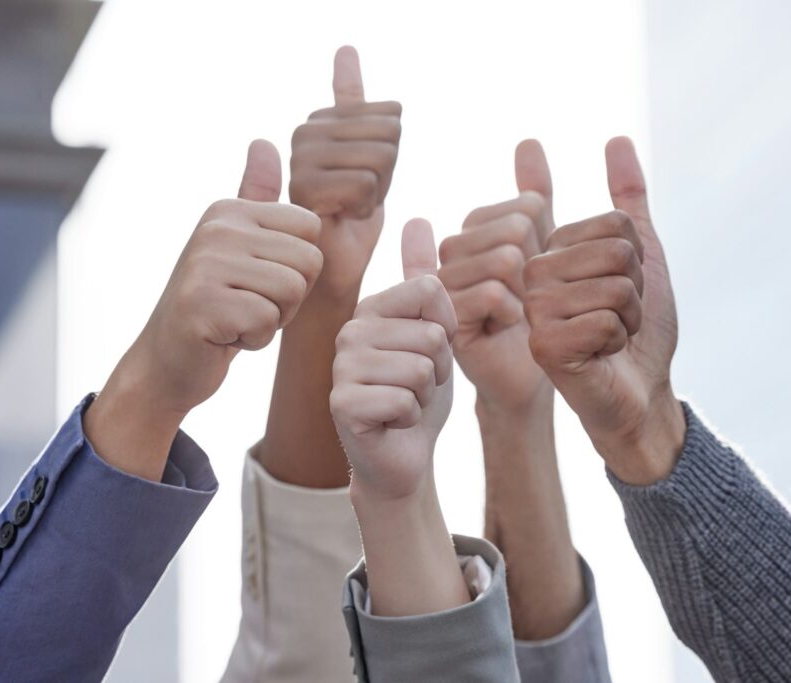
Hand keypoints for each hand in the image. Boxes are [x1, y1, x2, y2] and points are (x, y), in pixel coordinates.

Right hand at [85, 140, 322, 479]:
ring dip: (274, 319)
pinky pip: (268, 320)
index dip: (299, 267)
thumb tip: (264, 141)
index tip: (260, 281)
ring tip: (238, 319)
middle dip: (290, 298)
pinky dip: (255, 339)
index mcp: (229, 210)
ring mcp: (205, 265)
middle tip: (249, 305)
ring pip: (292, 291)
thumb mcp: (238, 247)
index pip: (311, 229)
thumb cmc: (216, 306)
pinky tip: (226, 337)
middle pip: (308, 261)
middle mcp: (216, 229)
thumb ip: (255, 198)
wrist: (168, 363)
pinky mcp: (202, 305)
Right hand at [289, 46, 401, 297]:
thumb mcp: (366, 163)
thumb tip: (346, 50)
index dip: (389, 158)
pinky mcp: (302, 190)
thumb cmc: (350, 222)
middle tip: (356, 205)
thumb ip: (357, 112)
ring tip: (347, 214)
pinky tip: (340, 224)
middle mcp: (301, 137)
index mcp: (317, 126)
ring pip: (378, 160)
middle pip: (386, 135)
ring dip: (374, 198)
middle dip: (386, 177)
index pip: (386, 116)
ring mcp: (300, 160)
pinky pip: (363, 184)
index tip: (363, 186)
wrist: (329, 275)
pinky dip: (364, 212)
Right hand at [330, 219, 456, 500]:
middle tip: (416, 386)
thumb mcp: (433, 332)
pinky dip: (410, 418)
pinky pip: (404, 399)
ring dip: (426, 395)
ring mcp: (341, 366)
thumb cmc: (419, 393)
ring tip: (405, 401)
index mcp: (372, 307)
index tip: (429, 351)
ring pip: (422, 368)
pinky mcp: (342, 404)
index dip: (448, 330)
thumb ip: (425, 281)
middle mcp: (350, 330)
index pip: (433, 291)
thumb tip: (418, 218)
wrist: (403, 455)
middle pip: (432, 334)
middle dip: (439, 369)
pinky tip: (392, 423)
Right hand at [439, 139, 554, 409]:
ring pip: (505, 258)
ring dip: (531, 295)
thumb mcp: (544, 249)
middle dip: (541, 268)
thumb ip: (535, 196)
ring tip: (520, 317)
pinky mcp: (445, 318)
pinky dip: (514, 313)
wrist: (532, 384)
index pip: (525, 207)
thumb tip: (528, 141)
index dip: (548, 242)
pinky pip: (492, 291)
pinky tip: (508, 329)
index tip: (540, 276)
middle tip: (532, 301)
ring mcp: (443, 286)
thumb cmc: (546, 319)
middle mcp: (451, 253)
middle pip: (514, 228)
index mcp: (473, 233)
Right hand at [523, 137, 683, 484]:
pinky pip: (604, 322)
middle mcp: (528, 274)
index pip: (612, 223)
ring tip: (607, 336)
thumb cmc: (636, 327)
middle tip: (614, 316)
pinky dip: (617, 342)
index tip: (614, 286)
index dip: (632, 256)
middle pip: (613, 251)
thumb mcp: (638, 255)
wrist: (638, 390)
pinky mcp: (541, 344)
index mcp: (543, 247)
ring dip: (629, 317)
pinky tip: (598, 357)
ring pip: (613, 286)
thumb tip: (617, 139)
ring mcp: (531, 310)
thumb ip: (626, 199)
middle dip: (633, 289)